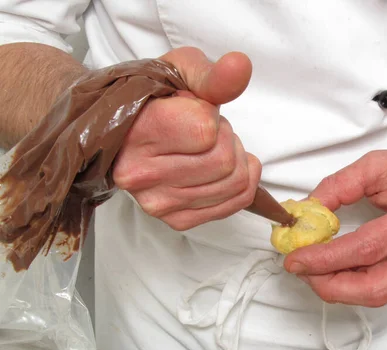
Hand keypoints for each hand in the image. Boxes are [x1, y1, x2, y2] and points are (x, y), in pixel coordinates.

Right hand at [112, 47, 260, 230]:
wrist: (119, 130)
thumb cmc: (150, 98)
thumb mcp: (178, 70)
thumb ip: (211, 73)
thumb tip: (241, 67)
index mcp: (136, 134)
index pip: (206, 130)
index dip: (210, 114)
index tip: (190, 108)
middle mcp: (141, 176)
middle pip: (225, 162)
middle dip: (226, 138)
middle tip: (203, 130)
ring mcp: (158, 203)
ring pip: (235, 183)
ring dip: (234, 159)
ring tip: (206, 148)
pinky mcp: (176, 220)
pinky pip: (236, 203)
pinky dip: (241, 182)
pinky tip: (219, 169)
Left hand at [283, 147, 386, 306]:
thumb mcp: (379, 165)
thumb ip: (340, 185)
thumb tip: (307, 211)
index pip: (367, 248)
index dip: (326, 258)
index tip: (296, 258)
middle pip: (375, 287)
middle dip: (330, 286)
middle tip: (300, 270)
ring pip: (379, 295)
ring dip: (339, 289)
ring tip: (312, 270)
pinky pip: (384, 288)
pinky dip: (353, 284)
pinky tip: (334, 269)